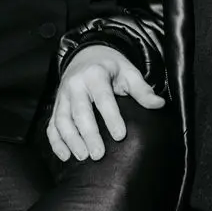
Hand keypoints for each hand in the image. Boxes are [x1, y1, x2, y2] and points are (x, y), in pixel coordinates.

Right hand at [47, 44, 165, 161]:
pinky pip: (52, 125)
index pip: (103, 98)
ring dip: (71, 140)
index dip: (111, 117)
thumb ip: (142, 90)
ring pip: (62, 120)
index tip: (120, 136)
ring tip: (83, 156)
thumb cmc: (111, 66)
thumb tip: (159, 104)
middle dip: (88, 134)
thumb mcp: (129, 72)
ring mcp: (62, 96)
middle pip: (79, 112)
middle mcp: (75, 85)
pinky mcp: (56, 106)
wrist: (86, 54)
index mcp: (95, 75)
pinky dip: (56, 142)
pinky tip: (66, 156)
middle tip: (98, 154)